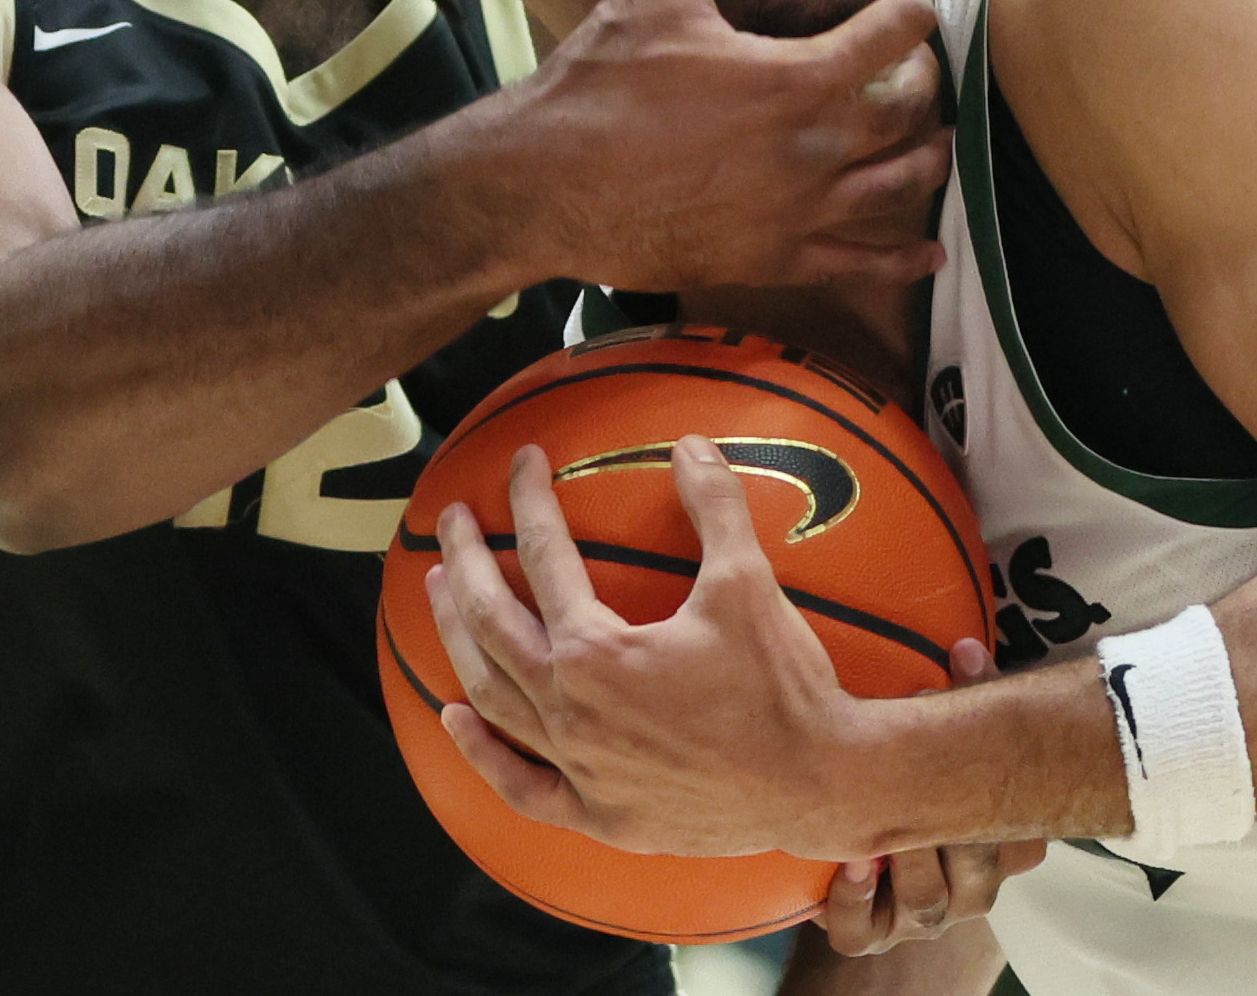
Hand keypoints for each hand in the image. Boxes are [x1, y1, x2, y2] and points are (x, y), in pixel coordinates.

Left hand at [427, 434, 871, 859]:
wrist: (818, 784)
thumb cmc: (784, 685)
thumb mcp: (749, 582)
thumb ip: (714, 506)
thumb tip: (689, 443)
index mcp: (597, 652)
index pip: (544, 556)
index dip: (529, 500)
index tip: (524, 461)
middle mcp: (571, 711)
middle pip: (491, 623)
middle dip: (465, 563)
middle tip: (451, 521)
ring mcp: (578, 768)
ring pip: (492, 697)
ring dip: (458, 639)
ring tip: (438, 592)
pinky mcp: (597, 813)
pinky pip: (522, 786)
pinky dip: (482, 752)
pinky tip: (453, 720)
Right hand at [504, 0, 946, 292]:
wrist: (545, 185)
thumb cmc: (599, 83)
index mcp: (800, 79)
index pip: (903, 22)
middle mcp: (818, 151)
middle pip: (916, 103)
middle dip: (920, 60)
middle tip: (896, 41)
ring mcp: (801, 213)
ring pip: (906, 180)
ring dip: (931, 148)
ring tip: (932, 130)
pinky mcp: (775, 260)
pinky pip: (863, 264)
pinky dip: (904, 257)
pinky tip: (926, 253)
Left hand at [818, 643, 1045, 956]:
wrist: (876, 866)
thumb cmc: (924, 786)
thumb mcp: (951, 745)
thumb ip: (969, 703)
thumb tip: (966, 650)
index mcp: (1003, 847)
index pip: (1024, 838)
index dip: (999, 786)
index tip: (960, 733)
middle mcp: (971, 888)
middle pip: (979, 873)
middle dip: (949, 825)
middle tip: (918, 769)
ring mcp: (925, 913)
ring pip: (929, 903)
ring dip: (907, 861)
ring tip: (882, 828)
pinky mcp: (871, 931)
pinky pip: (864, 932)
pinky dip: (858, 902)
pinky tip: (852, 865)